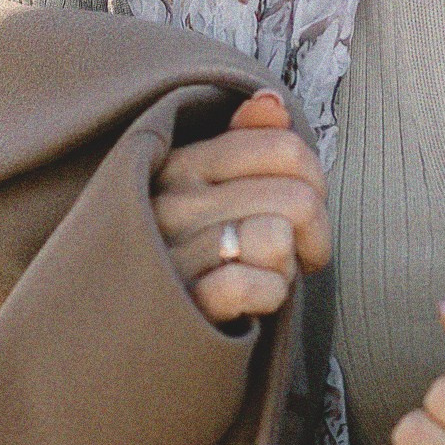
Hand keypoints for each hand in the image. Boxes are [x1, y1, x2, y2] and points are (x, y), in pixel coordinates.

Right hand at [152, 88, 330, 327]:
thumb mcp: (207, 191)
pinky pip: (257, 285)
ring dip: (288, 267)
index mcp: (180, 165)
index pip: (284, 148)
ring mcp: (171, 254)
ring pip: (278, 239)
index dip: (315, 183)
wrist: (129, 341)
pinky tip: (253, 302)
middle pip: (297, 196)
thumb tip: (271, 103)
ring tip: (266, 276)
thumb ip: (244, 142)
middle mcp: (171, 203)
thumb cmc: (188, 259)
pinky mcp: (181, 304)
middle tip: (299, 255)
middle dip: (315, 233)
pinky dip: (271, 297)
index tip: (305, 215)